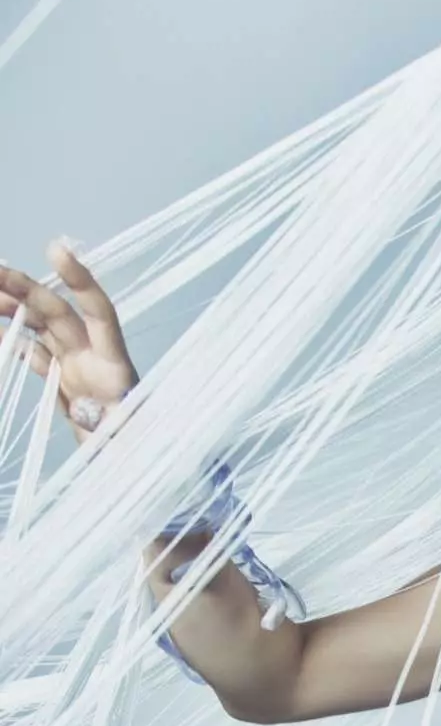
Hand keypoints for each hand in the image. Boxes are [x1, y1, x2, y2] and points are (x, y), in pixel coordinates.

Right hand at [0, 240, 138, 441]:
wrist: (137, 474)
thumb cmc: (139, 454)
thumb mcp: (135, 439)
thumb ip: (116, 421)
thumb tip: (96, 415)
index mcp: (116, 366)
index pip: (100, 312)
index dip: (81, 281)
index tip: (56, 251)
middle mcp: (96, 358)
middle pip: (59, 313)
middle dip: (27, 290)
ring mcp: (78, 368)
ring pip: (43, 328)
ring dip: (16, 309)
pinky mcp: (65, 383)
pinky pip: (37, 354)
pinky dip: (16, 340)